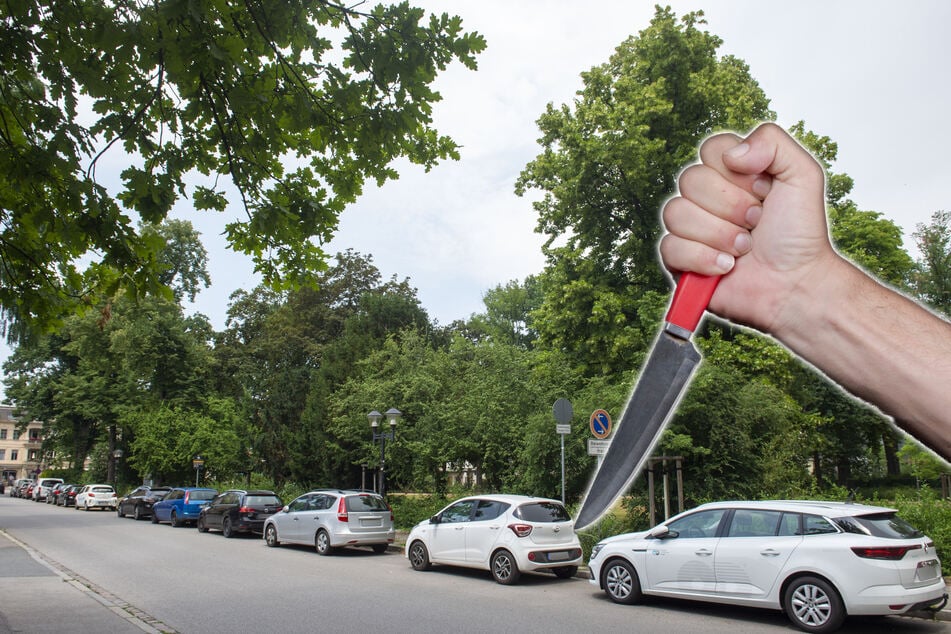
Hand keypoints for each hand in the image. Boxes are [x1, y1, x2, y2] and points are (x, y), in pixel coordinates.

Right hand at [660, 123, 843, 339]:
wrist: (795, 283)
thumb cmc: (799, 235)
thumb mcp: (803, 175)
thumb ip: (772, 141)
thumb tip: (732, 154)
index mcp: (731, 173)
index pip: (711, 149)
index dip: (738, 172)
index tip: (764, 191)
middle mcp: (706, 198)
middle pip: (691, 180)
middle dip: (731, 206)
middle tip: (756, 223)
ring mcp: (690, 229)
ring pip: (676, 213)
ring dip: (719, 235)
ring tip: (743, 248)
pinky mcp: (679, 260)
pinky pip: (670, 247)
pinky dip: (704, 259)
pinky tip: (726, 267)